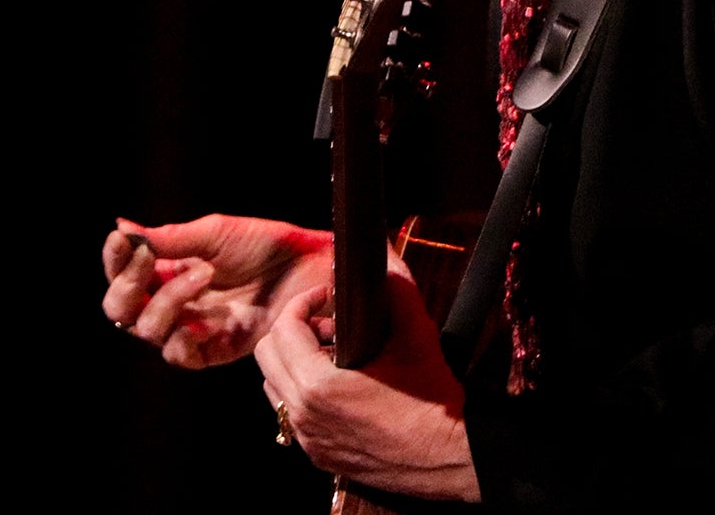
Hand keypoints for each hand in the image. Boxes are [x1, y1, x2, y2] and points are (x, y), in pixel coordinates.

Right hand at [101, 214, 331, 369]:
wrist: (312, 268)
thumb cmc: (269, 246)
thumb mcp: (215, 234)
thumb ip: (169, 239)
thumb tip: (120, 228)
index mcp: (170, 270)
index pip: (123, 274)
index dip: (115, 261)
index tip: (122, 241)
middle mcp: (175, 302)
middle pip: (121, 308)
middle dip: (127, 285)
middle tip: (149, 260)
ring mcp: (193, 327)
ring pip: (147, 330)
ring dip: (167, 301)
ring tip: (204, 273)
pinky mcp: (215, 350)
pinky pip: (179, 356)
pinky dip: (182, 339)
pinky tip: (201, 321)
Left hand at [254, 255, 480, 503]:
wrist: (447, 457)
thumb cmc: (431, 403)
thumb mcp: (416, 338)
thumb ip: (397, 291)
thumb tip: (386, 257)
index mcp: (318, 385)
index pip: (283, 329)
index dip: (302, 303)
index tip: (326, 297)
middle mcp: (304, 414)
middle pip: (267, 356)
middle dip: (293, 331)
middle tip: (328, 325)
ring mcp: (308, 438)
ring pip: (274, 387)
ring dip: (293, 363)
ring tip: (333, 355)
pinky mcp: (318, 455)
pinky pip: (290, 414)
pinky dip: (302, 392)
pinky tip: (338, 386)